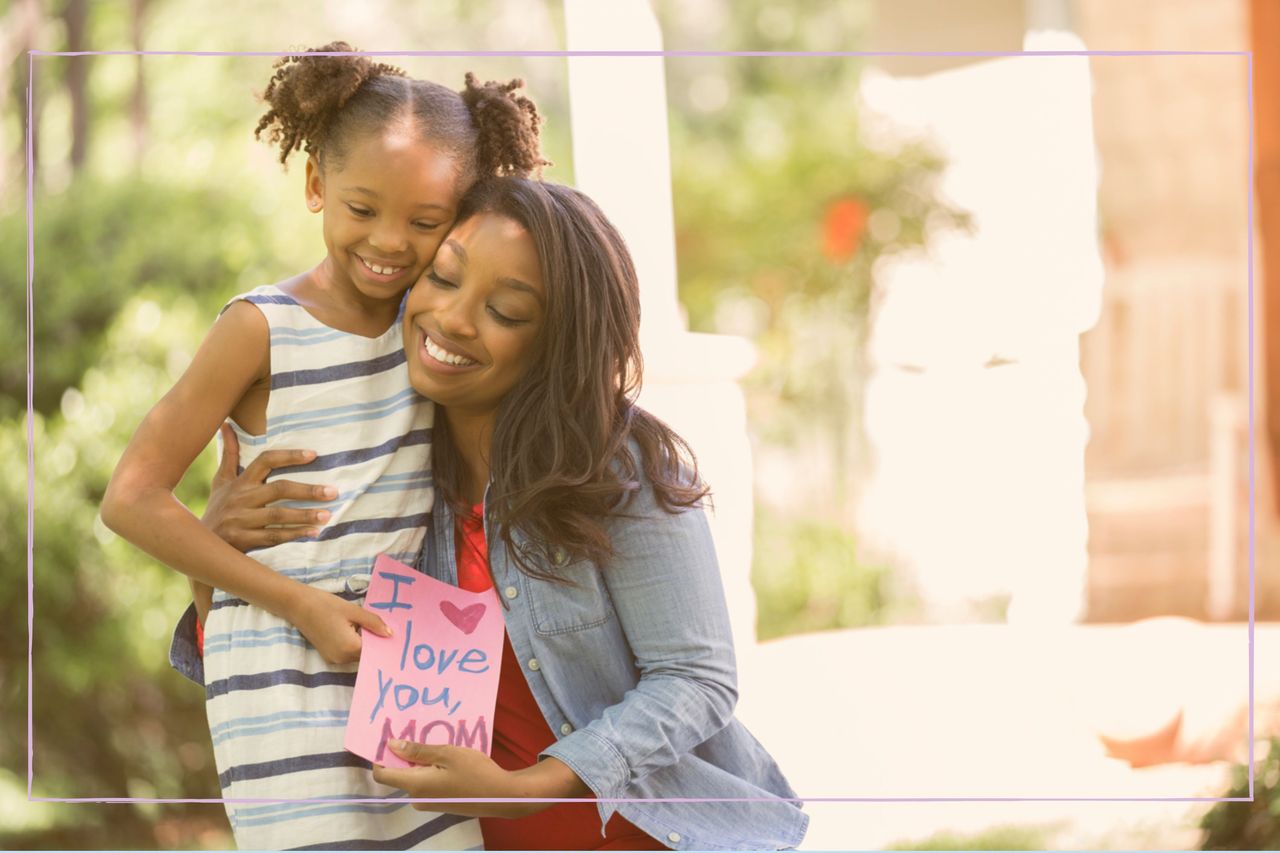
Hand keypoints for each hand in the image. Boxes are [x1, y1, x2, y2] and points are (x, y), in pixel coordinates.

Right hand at [202, 422, 336, 550]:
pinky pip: (273, 536)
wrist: (198, 544)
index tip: (313, 455)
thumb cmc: (218, 508)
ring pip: (278, 515)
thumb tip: (226, 424)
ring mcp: (241, 520)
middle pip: (278, 489)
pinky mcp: (242, 540)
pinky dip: (294, 535)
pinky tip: (313, 533)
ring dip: (305, 515)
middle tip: (333, 492)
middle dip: (307, 490)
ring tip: (327, 515)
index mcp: (240, 482)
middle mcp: (241, 498)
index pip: (266, 461)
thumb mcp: (221, 481)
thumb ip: (230, 454)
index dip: (289, 456)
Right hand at [289, 584, 391, 664]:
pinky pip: (347, 653)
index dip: (383, 643)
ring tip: (369, 627)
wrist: (298, 606)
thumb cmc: (326, 605)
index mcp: (349, 647)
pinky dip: (354, 644)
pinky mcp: (328, 656)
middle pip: (366, 654)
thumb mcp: (353, 611)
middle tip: (385, 629)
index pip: (374, 651)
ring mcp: (334, 659)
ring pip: (357, 654)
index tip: (395, 636)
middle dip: (374, 643)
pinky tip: (355, 630)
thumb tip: (390, 634)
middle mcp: (342, 658)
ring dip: (363, 643)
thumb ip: (373, 623)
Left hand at [372, 741, 556, 818]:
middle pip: (398, 774)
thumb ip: (418, 750)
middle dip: (404, 754)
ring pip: (414, 777)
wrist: (501, 796)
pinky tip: (446, 758)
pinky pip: (425, 783)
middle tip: (417, 732)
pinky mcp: (440, 802)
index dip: (380, 756)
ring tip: (436, 742)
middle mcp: (416, 797)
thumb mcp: (447, 754)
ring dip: (419, 761)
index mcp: (415, 785)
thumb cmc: (475, 772)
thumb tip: (392, 745)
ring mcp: (428, 802)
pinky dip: (429, 770)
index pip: (382, 774)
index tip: (388, 737)